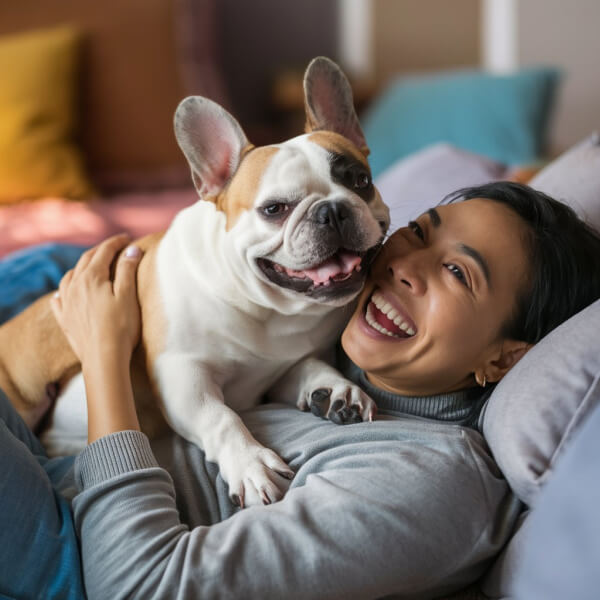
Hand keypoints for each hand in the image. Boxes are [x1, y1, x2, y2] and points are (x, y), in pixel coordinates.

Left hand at [50, 234, 143, 442]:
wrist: (104, 358)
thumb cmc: (121, 327)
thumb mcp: (129, 295)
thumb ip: (128, 269)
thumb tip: (131, 249)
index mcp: (92, 277)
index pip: (104, 251)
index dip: (117, 242)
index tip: (128, 238)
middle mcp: (75, 286)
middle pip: (87, 260)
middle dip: (102, 250)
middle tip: (116, 247)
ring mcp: (67, 303)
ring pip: (70, 276)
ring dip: (82, 266)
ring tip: (93, 265)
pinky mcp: (65, 320)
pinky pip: (58, 299)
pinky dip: (63, 290)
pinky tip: (64, 292)